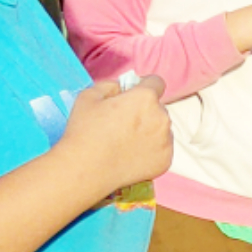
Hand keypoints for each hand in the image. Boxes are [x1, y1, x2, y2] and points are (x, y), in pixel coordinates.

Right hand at [55, 73, 171, 191]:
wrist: (86, 169)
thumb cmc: (85, 131)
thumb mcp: (89, 95)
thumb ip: (111, 85)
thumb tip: (123, 87)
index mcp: (145, 98)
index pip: (156, 82)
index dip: (144, 86)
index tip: (134, 94)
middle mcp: (162, 117)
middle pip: (158, 107)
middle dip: (145, 111)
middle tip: (124, 123)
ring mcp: (166, 141)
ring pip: (162, 128)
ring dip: (150, 130)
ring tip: (126, 141)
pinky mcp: (165, 160)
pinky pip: (162, 148)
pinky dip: (151, 150)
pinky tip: (131, 154)